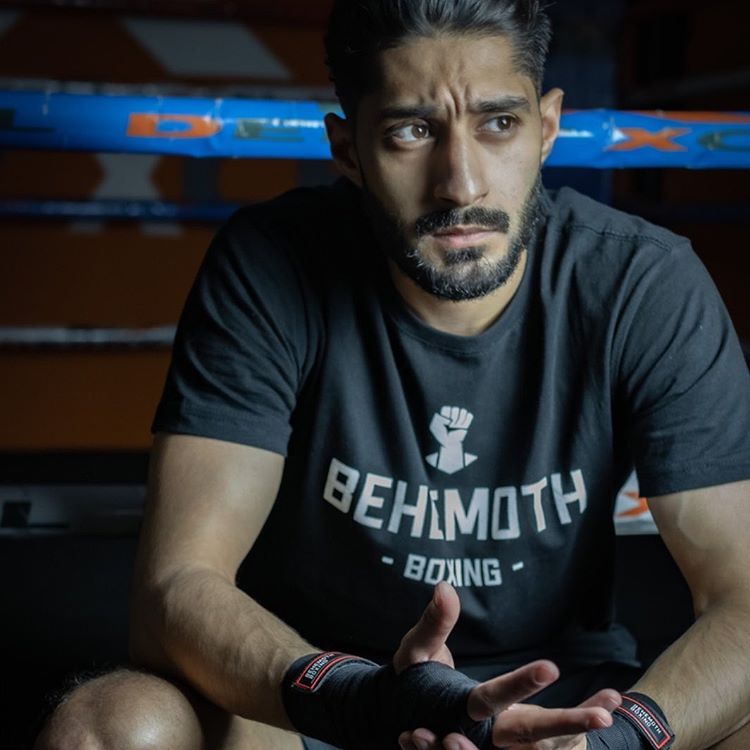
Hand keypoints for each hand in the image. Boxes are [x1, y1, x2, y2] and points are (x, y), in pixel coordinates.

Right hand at [394, 582, 620, 749]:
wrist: (405, 717)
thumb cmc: (411, 679)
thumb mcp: (416, 650)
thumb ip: (434, 622)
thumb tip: (445, 586)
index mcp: (461, 709)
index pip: (493, 698)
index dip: (520, 685)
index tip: (551, 667)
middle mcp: (484, 732)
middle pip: (529, 735)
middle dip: (566, 725)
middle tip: (603, 716)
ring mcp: (498, 741)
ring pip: (543, 745)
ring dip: (578, 728)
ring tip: (611, 707)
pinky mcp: (509, 742)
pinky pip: (546, 743)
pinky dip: (575, 731)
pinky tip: (606, 706)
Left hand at [430, 407, 473, 445]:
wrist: (448, 442)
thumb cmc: (440, 435)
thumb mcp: (435, 428)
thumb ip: (439, 421)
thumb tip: (449, 420)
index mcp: (443, 413)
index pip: (446, 409)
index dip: (446, 415)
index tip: (445, 424)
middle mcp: (451, 413)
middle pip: (455, 409)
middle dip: (454, 418)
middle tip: (451, 426)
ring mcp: (459, 417)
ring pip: (463, 411)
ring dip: (461, 419)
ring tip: (457, 426)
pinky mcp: (466, 421)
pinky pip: (470, 415)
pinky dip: (467, 421)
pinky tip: (463, 426)